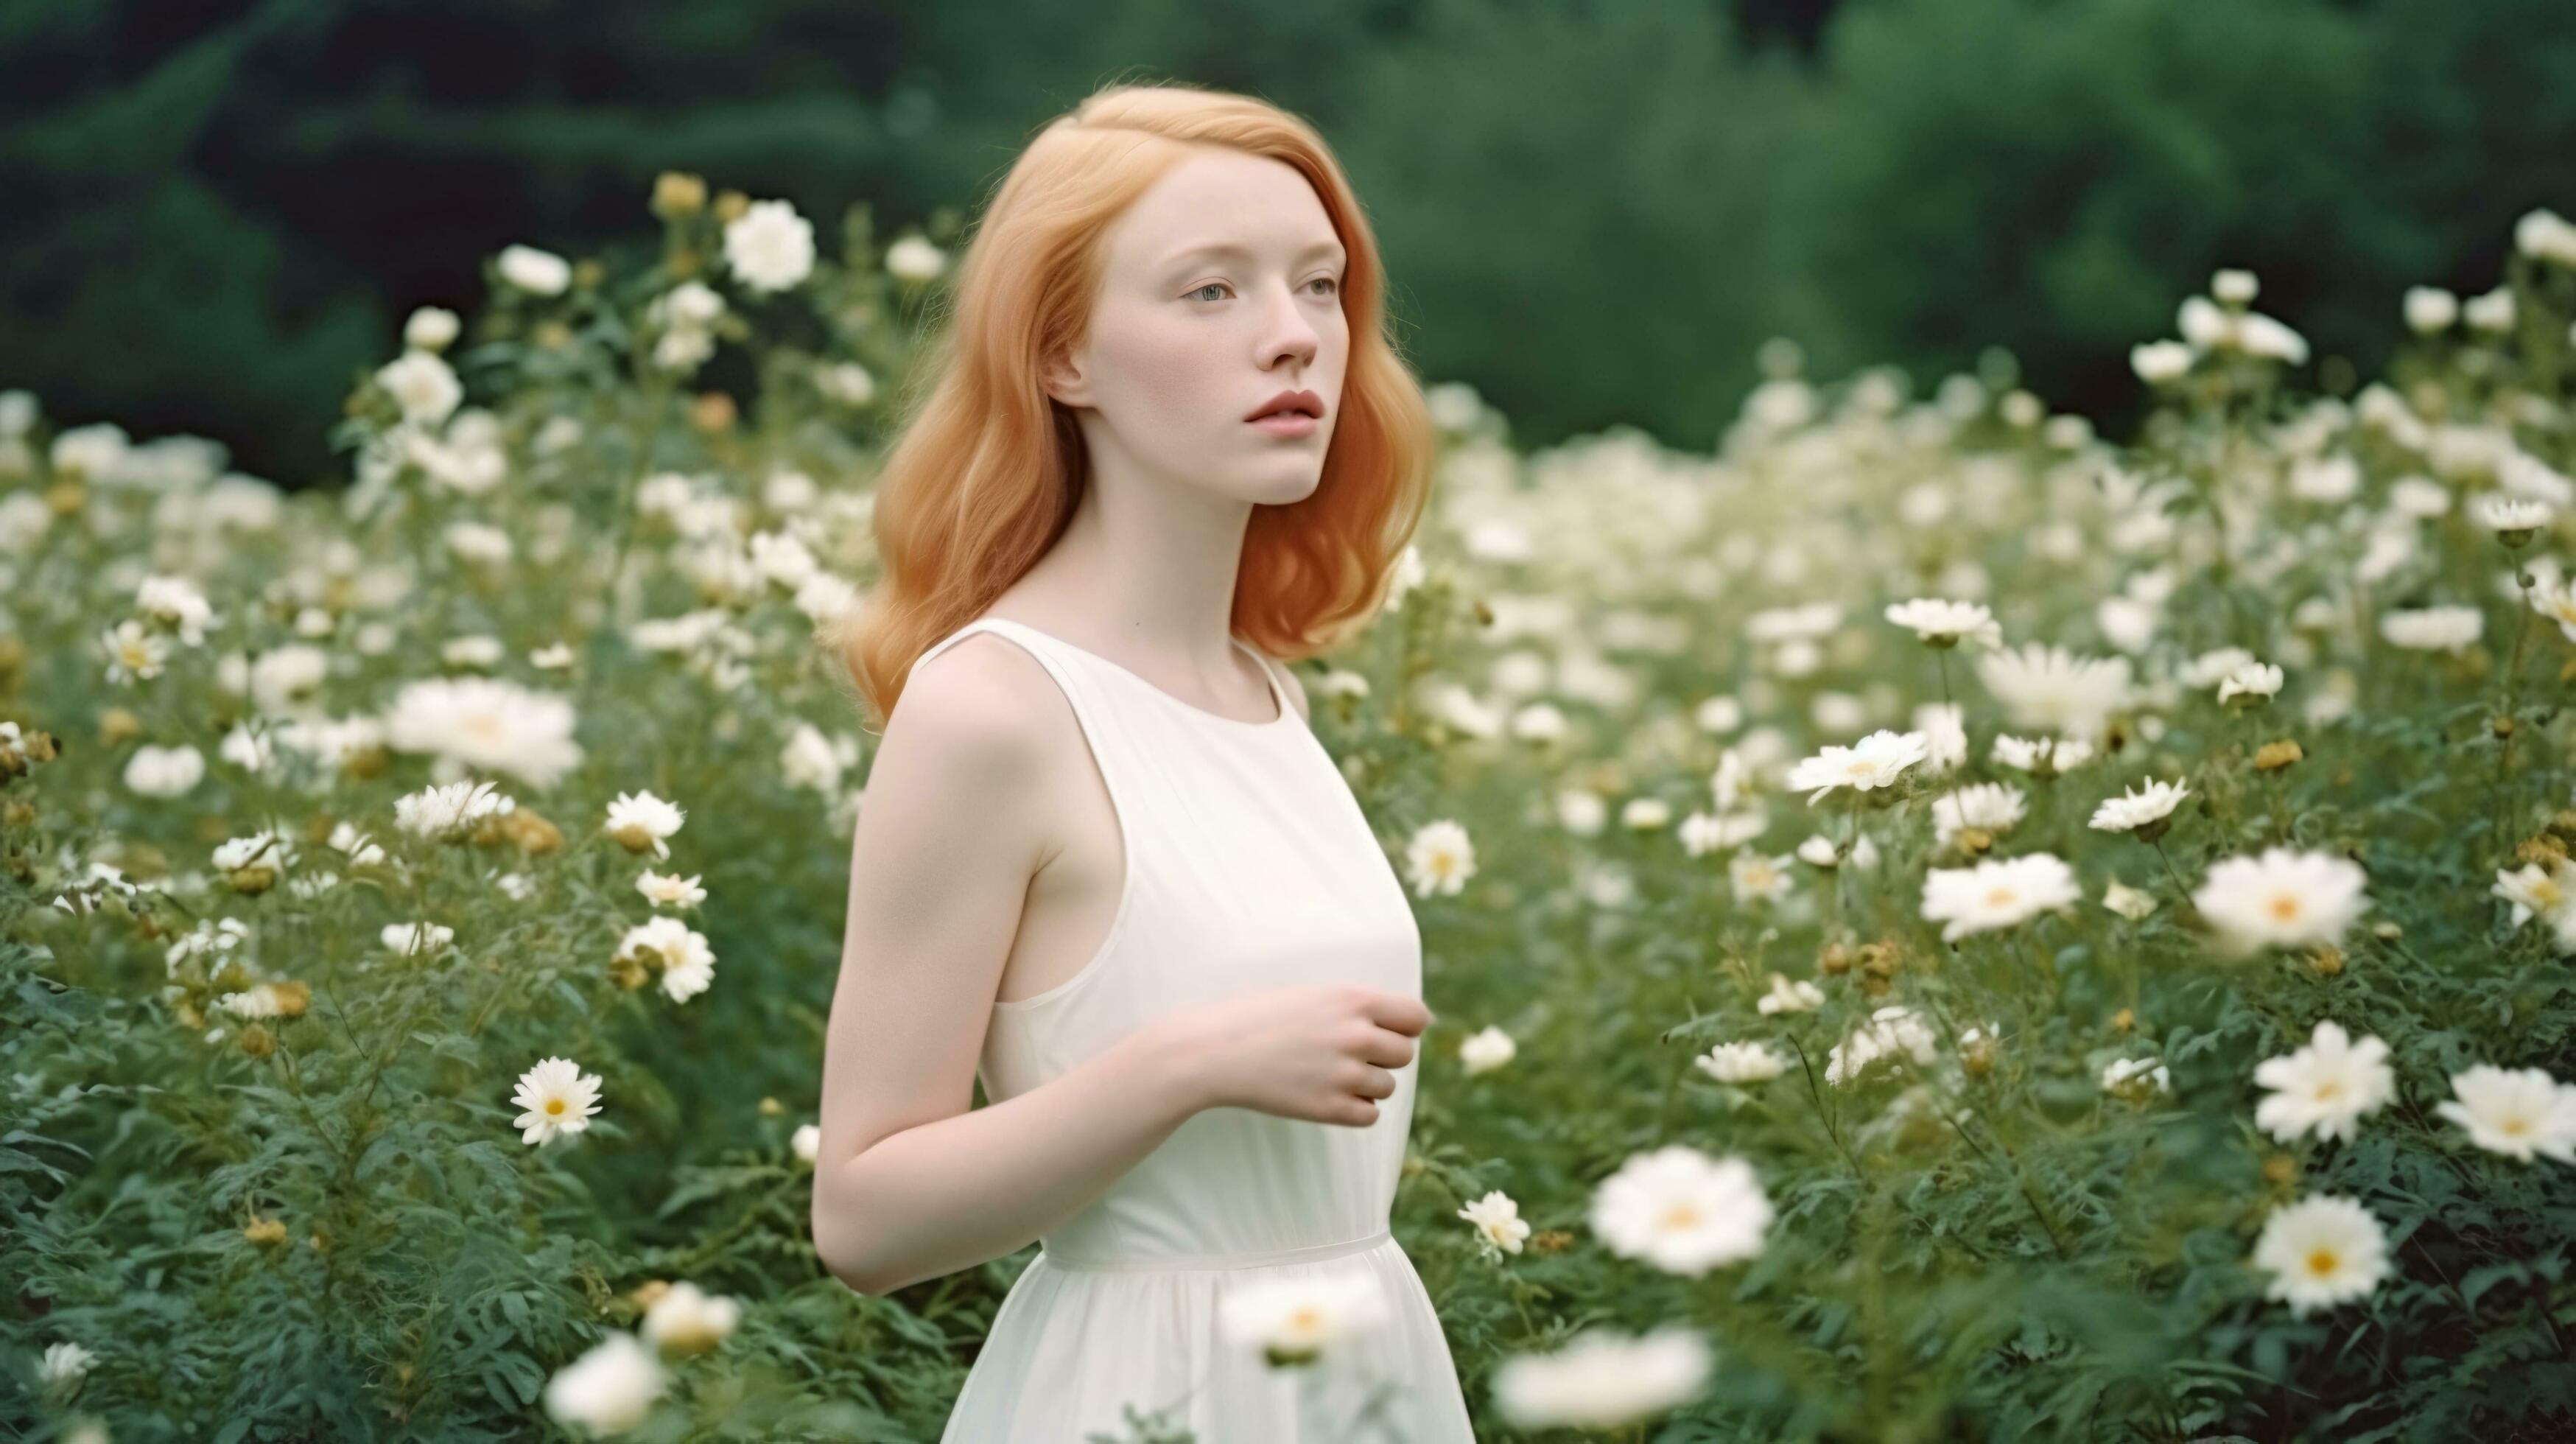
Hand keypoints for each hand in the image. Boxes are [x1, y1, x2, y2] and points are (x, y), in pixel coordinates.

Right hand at [1160, 984, 1431, 1126]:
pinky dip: (1355, 1108)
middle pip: (1404, 1054)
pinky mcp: (1330, 1108)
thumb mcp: (1312, 995)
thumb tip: (1397, 1026)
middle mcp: (1356, 1036)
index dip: (1404, 1027)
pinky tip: (1328, 1095)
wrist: (1215, 1050)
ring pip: (1387, 1086)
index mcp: (1353, 1000)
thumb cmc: (1258, 1016)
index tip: (1389, 1032)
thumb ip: (1354, 1008)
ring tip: (1328, 1073)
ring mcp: (1344, 1074)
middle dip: (1383, 1056)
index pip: (1416, 1017)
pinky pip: (1369, 1115)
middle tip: (1348, 1054)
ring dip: (1366, 1083)